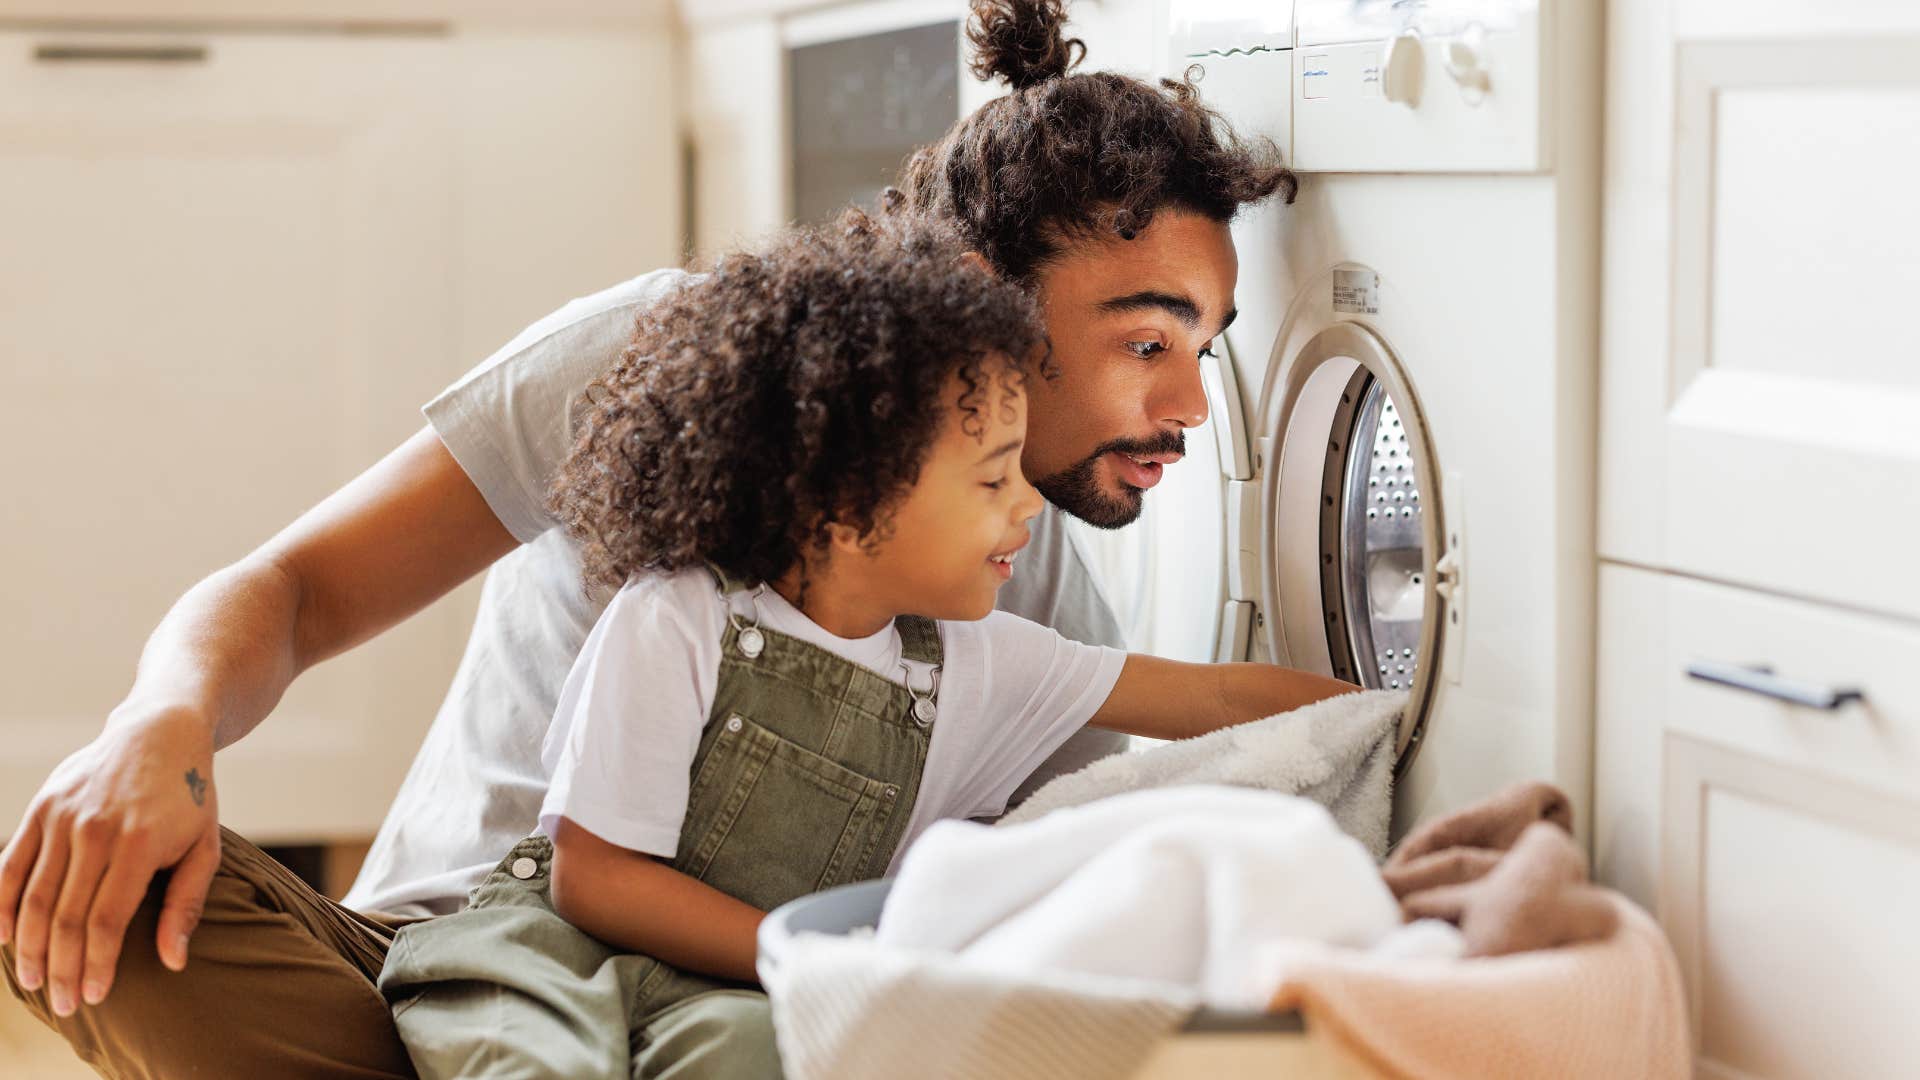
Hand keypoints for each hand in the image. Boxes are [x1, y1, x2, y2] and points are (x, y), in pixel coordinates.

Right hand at [0, 706, 220, 1015]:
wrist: (160, 732)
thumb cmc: (189, 797)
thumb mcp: (206, 846)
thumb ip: (186, 904)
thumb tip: (173, 962)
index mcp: (139, 844)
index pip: (107, 921)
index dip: (97, 964)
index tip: (95, 997)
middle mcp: (95, 831)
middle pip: (65, 918)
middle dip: (61, 968)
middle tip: (64, 1005)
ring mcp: (62, 818)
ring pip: (32, 898)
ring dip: (28, 947)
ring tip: (33, 982)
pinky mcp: (40, 809)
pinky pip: (9, 865)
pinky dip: (0, 905)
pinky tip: (3, 937)